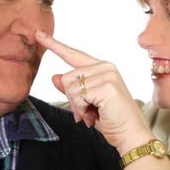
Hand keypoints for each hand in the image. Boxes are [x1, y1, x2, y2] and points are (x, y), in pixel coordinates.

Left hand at [36, 30, 153, 154]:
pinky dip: (83, 110)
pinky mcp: (107, 86)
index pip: (73, 54)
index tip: (38, 34)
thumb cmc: (111, 118)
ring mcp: (107, 75)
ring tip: (93, 114)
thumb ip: (72, 88)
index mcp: (101, 67)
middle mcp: (105, 67)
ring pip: (70, 88)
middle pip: (67, 77)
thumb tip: (54, 76)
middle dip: (72, 100)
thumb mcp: (86, 102)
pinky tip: (96, 115)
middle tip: (87, 112)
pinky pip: (78, 96)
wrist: (130, 134)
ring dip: (78, 107)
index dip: (54, 45)